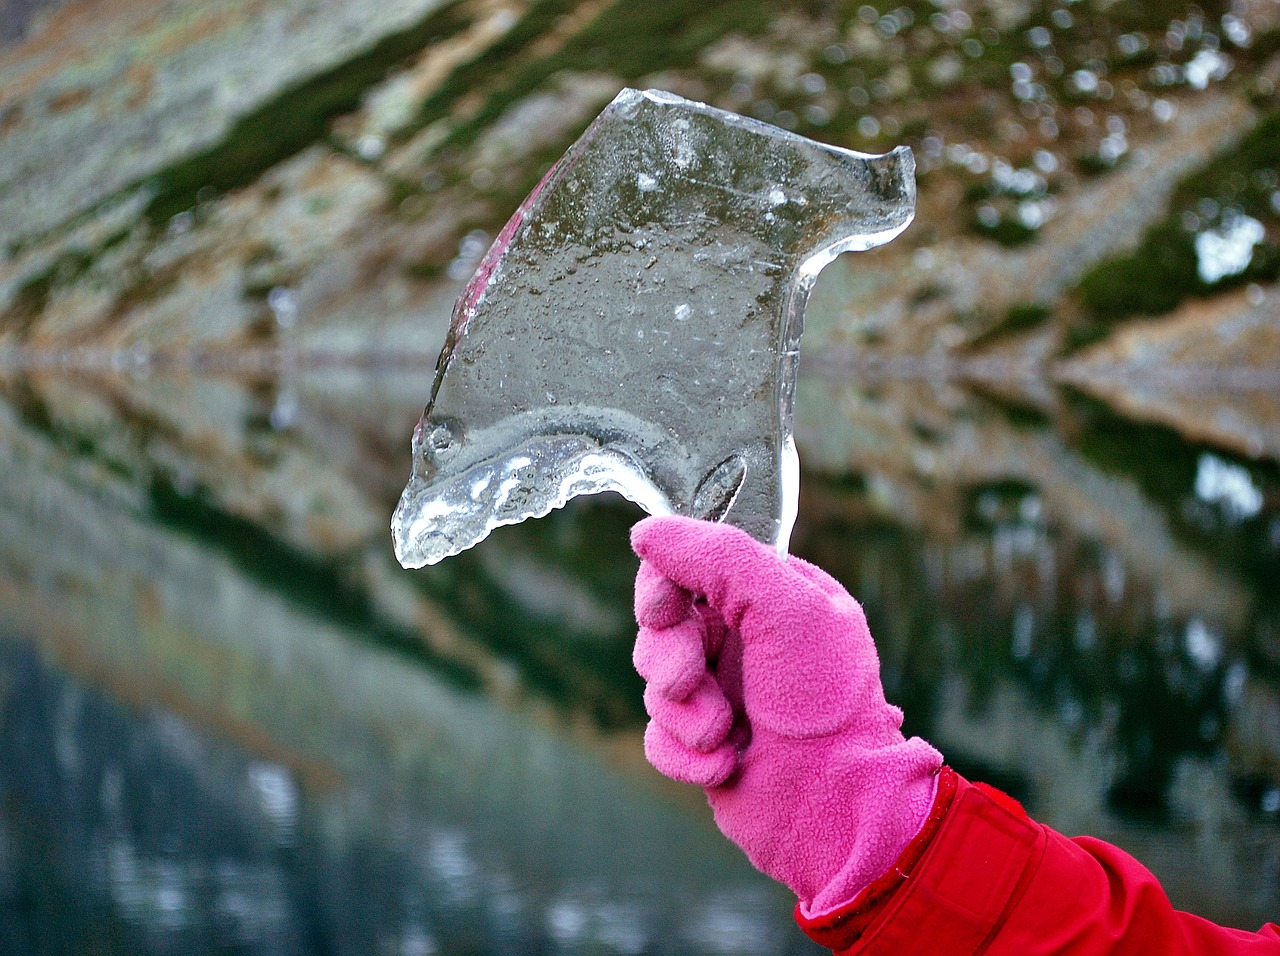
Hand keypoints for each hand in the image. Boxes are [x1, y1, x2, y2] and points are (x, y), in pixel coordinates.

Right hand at [631, 515, 941, 915]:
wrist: (836, 805)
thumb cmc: (825, 703)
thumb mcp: (786, 608)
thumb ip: (718, 557)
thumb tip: (646, 531)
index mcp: (772, 595)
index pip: (690, 565)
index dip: (663, 587)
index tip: (663, 611)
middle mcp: (745, 639)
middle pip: (661, 624)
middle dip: (669, 658)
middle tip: (690, 681)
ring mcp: (724, 691)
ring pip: (655, 683)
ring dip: (684, 712)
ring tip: (723, 732)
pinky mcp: (706, 742)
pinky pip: (658, 736)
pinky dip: (683, 753)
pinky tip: (723, 764)